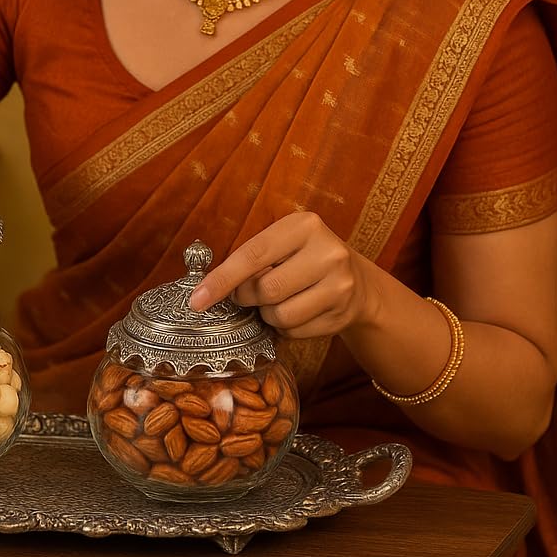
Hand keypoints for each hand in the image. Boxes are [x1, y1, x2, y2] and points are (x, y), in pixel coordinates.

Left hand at [188, 213, 371, 338]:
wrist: (358, 283)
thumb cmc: (304, 259)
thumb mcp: (283, 242)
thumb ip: (251, 256)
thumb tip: (206, 287)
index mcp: (304, 225)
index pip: (252, 254)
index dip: (221, 279)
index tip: (197, 300)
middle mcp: (327, 252)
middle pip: (265, 288)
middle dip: (247, 297)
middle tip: (248, 294)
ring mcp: (339, 284)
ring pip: (280, 314)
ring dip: (267, 314)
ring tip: (278, 300)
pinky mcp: (342, 313)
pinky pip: (295, 331)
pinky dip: (285, 327)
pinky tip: (296, 311)